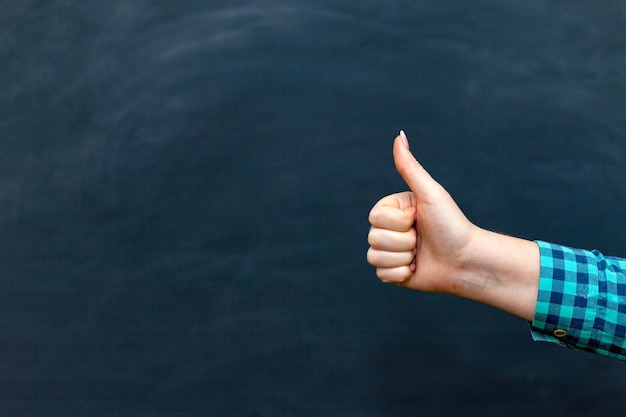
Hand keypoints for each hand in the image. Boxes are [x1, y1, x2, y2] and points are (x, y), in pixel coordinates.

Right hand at [367, 131, 477, 293]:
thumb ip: (410, 166)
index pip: (375, 217)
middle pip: (373, 237)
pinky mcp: (392, 273)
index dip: (399, 221)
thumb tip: (399, 134)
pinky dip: (401, 274)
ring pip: (374, 257)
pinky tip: (416, 268)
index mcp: (393, 210)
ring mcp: (390, 251)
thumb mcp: (429, 193)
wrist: (466, 260)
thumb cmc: (451, 224)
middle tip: (422, 239)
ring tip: (420, 254)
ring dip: (402, 258)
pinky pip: (381, 275)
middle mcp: (389, 229)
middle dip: (403, 241)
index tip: (419, 218)